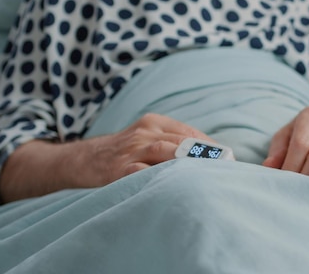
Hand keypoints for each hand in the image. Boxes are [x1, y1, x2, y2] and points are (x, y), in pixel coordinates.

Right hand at [0, 113, 212, 202]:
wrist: (79, 161)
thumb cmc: (122, 153)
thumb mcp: (145, 139)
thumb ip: (172, 143)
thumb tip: (210, 157)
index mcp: (154, 122)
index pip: (191, 133)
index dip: (212, 147)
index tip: (229, 161)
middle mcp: (144, 132)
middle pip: (184, 142)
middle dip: (207, 157)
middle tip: (226, 171)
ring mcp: (132, 150)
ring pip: (169, 153)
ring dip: (191, 165)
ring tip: (209, 176)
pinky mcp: (119, 169)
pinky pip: (146, 173)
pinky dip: (163, 178)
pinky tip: (178, 186)